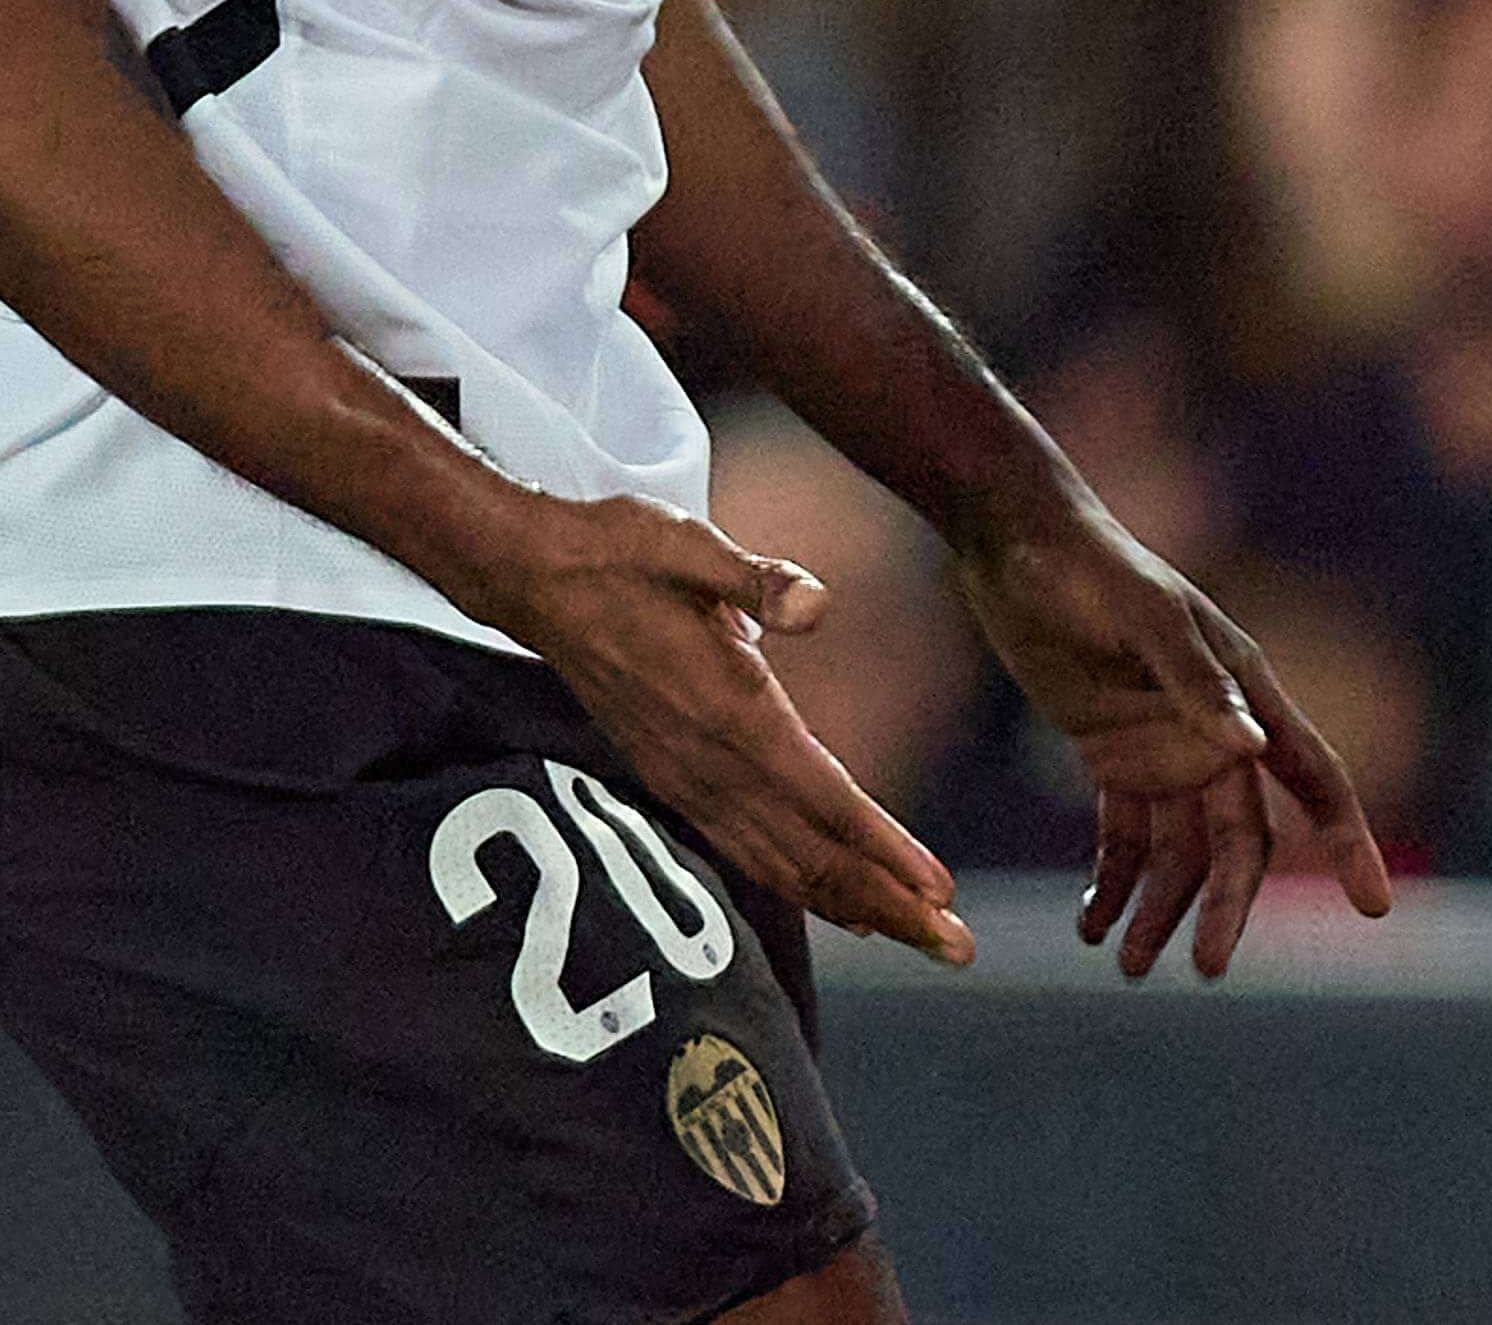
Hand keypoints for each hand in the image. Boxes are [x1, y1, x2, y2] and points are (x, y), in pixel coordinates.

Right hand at [460, 492, 973, 963]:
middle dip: (887, 906)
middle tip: (957, 947)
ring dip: (852, 906)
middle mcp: (708, 762)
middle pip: (812, 858)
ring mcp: (685, 778)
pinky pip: (745, 852)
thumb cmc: (620, 551)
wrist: (533, 578)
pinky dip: (798, 884)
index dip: (884, 850)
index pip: (823, 800)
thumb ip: (757, 578)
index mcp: (729, 710)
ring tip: (916, 936)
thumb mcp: (691, 544)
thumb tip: (816, 602)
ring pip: (779, 868)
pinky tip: (834, 901)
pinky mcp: (670, 778)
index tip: (941, 891)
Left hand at [955, 504, 1395, 975]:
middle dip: (1228, 906)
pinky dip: (1114, 883)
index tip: (1375, 907)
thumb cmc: (1088, 567)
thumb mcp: (1141, 615)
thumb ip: (1195, 680)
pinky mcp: (1112, 754)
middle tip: (1207, 969)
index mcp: (1246, 691)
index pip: (1315, 778)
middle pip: (1241, 838)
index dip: (1349, 841)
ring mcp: (1166, 745)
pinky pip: (1126, 837)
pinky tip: (1090, 926)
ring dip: (1161, 909)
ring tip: (1125, 963)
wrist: (1016, 541)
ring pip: (1181, 851)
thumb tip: (1251, 747)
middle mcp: (1217, 728)